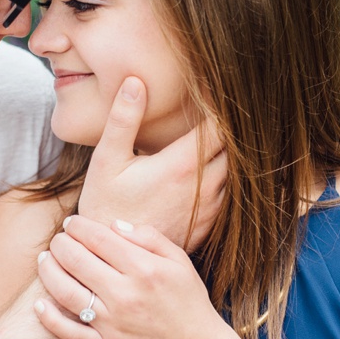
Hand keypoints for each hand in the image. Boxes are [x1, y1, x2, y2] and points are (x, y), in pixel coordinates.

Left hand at [34, 214, 239, 338]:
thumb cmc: (187, 299)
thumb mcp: (178, 260)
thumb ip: (148, 236)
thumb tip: (112, 224)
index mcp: (143, 269)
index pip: (97, 238)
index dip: (78, 226)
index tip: (72, 223)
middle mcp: (125, 295)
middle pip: (76, 260)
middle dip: (60, 243)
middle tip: (58, 239)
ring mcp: (112, 323)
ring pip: (65, 292)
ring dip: (48, 272)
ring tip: (45, 260)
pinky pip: (68, 332)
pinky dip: (49, 317)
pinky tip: (40, 302)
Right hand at [75, 77, 225, 251]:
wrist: (113, 257)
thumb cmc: (105, 204)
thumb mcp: (107, 159)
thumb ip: (123, 118)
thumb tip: (135, 81)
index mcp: (181, 165)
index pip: (219, 127)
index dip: (220, 107)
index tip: (215, 94)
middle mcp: (203, 187)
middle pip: (232, 148)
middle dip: (226, 131)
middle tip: (216, 114)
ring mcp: (209, 209)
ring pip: (234, 173)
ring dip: (226, 156)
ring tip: (212, 141)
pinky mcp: (208, 225)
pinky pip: (228, 196)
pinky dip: (223, 180)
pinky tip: (206, 172)